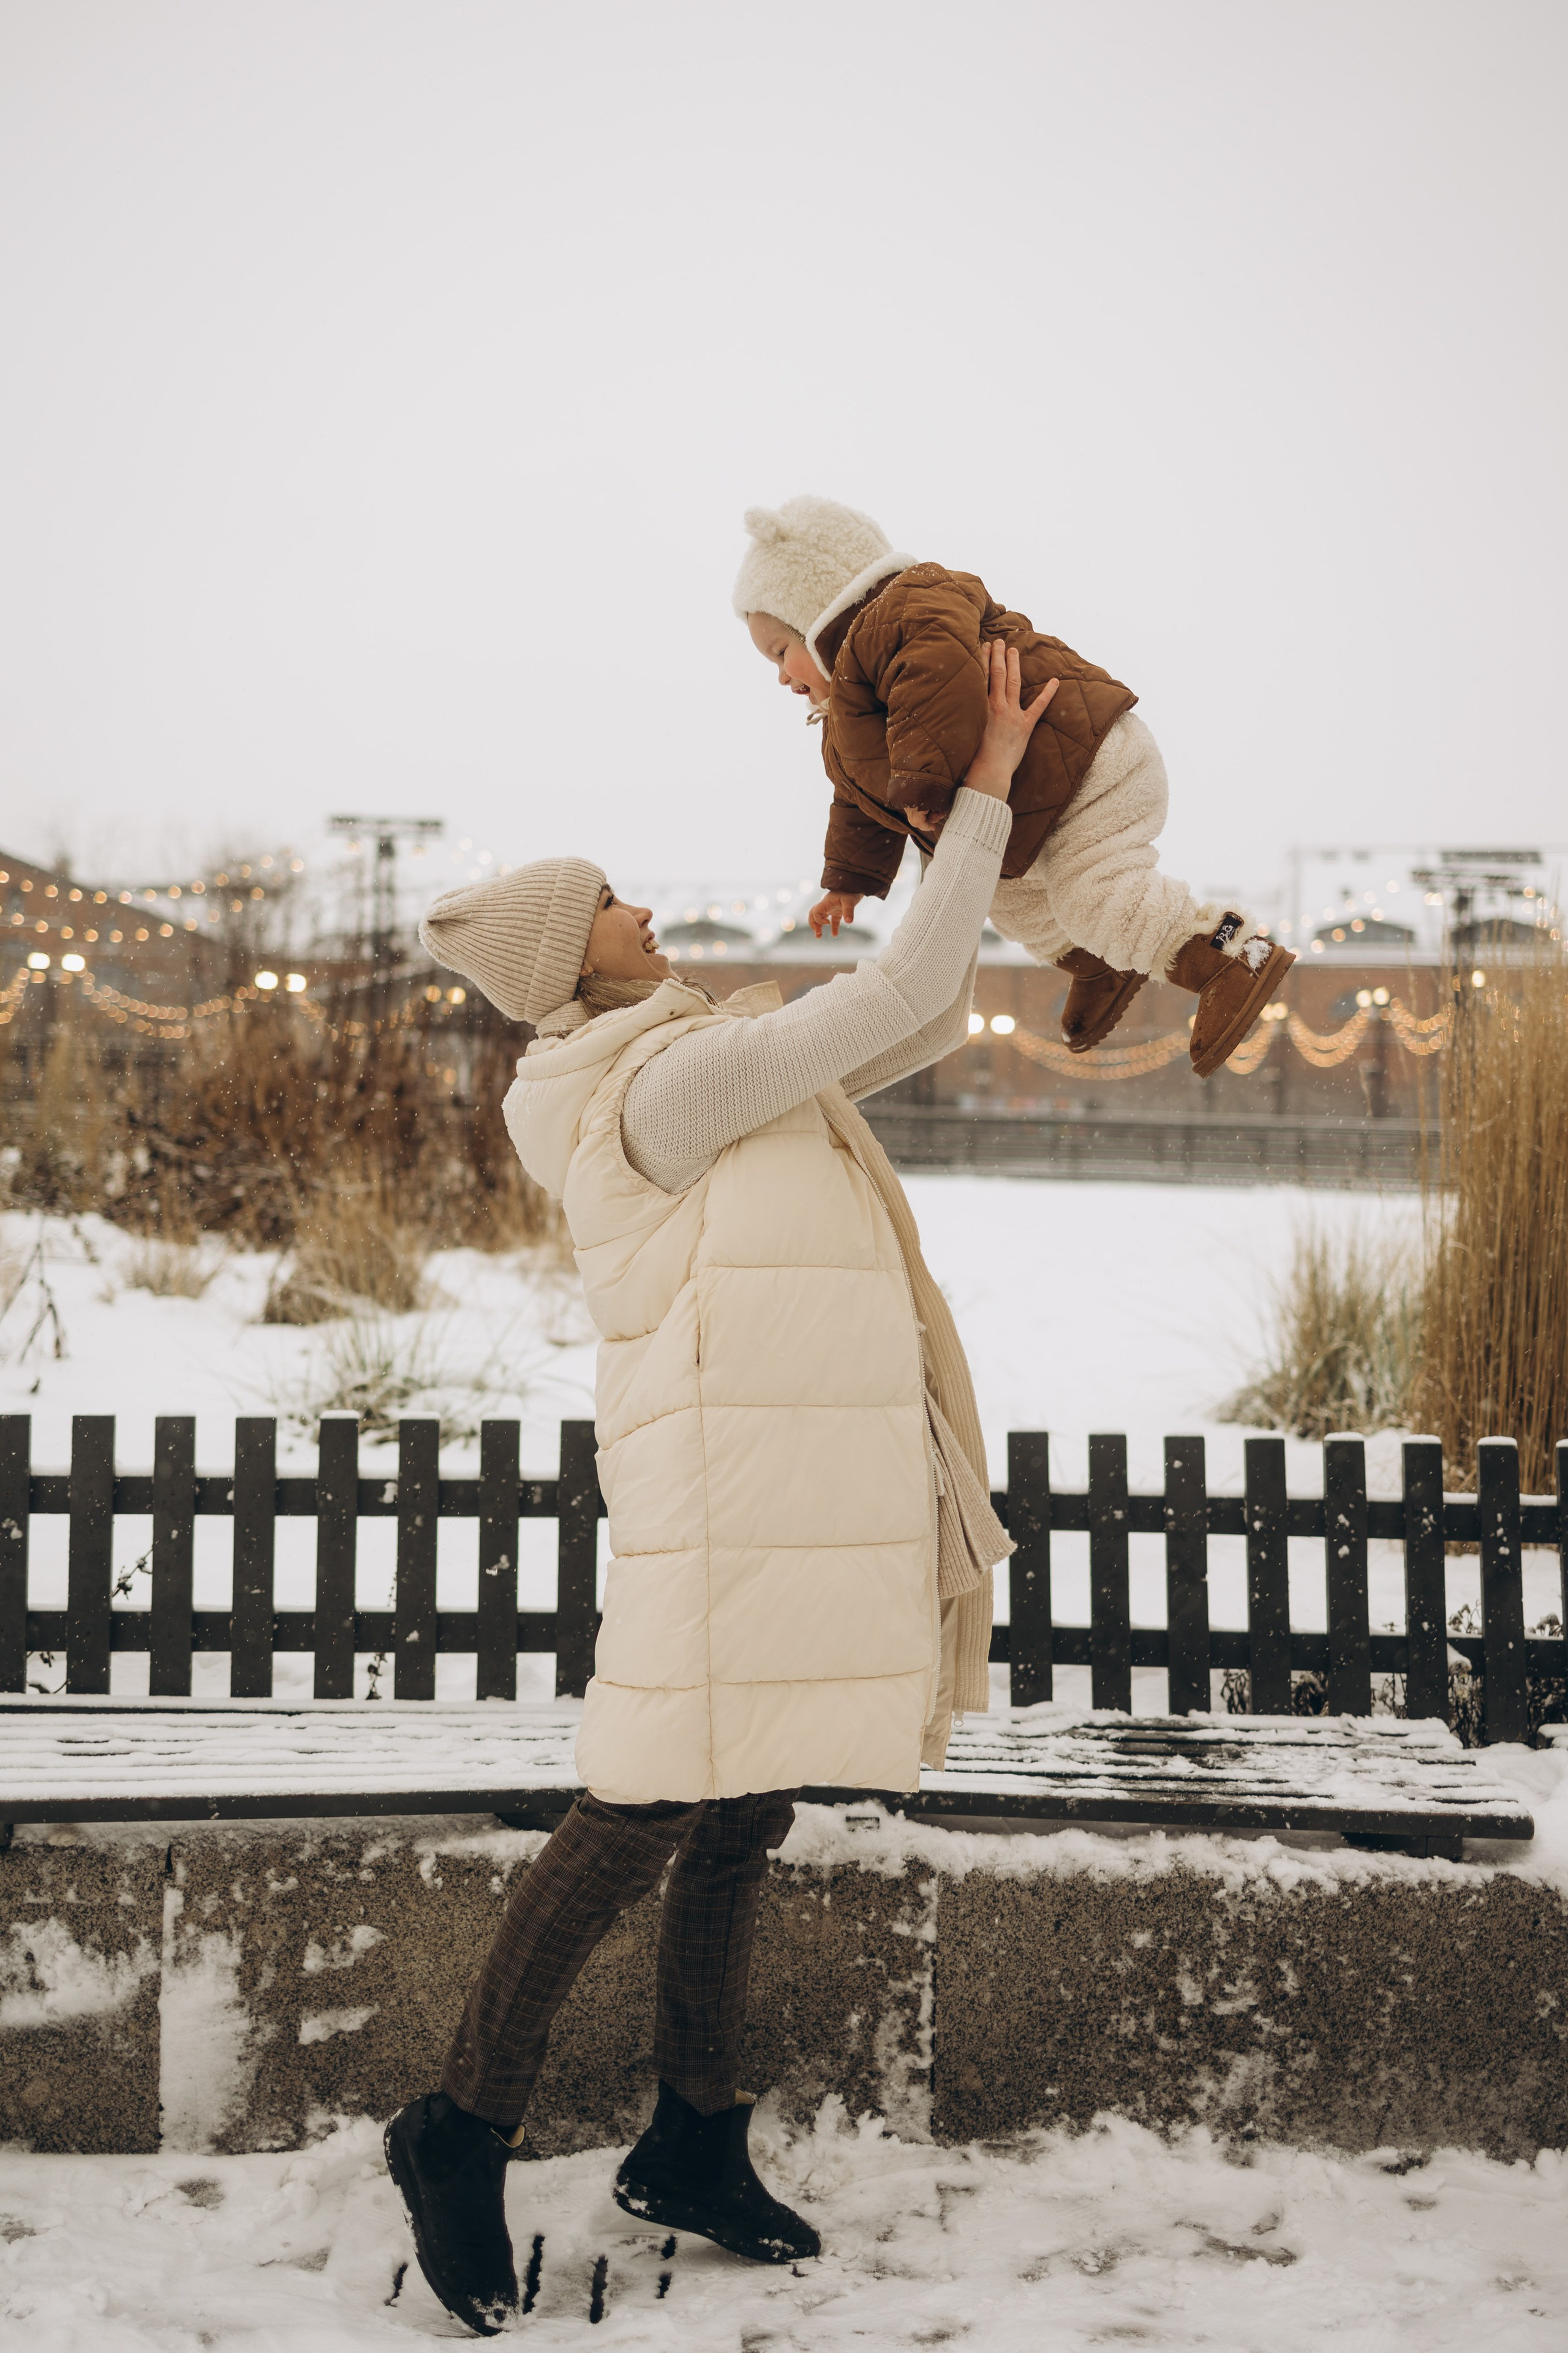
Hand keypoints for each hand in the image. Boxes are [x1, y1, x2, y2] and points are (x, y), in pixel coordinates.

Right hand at [809, 890, 861, 938]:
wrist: (857, 885)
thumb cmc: (852, 890)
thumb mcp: (850, 901)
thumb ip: (848, 911)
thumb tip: (849, 922)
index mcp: (826, 902)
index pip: (815, 912)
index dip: (819, 920)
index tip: (827, 923)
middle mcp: (826, 905)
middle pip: (813, 914)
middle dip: (813, 924)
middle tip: (817, 933)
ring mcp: (832, 907)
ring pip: (820, 917)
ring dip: (818, 926)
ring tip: (819, 937)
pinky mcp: (838, 910)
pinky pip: (833, 920)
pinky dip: (833, 927)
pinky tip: (835, 935)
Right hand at [963, 640, 1058, 799]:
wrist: (987, 772)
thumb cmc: (973, 756)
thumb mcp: (966, 731)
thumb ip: (967, 715)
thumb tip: (962, 703)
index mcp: (980, 708)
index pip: (981, 677)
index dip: (983, 660)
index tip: (983, 646)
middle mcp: (996, 707)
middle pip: (997, 675)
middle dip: (998, 656)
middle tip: (999, 642)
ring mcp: (1011, 715)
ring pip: (1013, 683)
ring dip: (1014, 665)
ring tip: (1013, 650)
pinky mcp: (1025, 726)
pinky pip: (1038, 706)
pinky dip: (1048, 693)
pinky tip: (1055, 681)